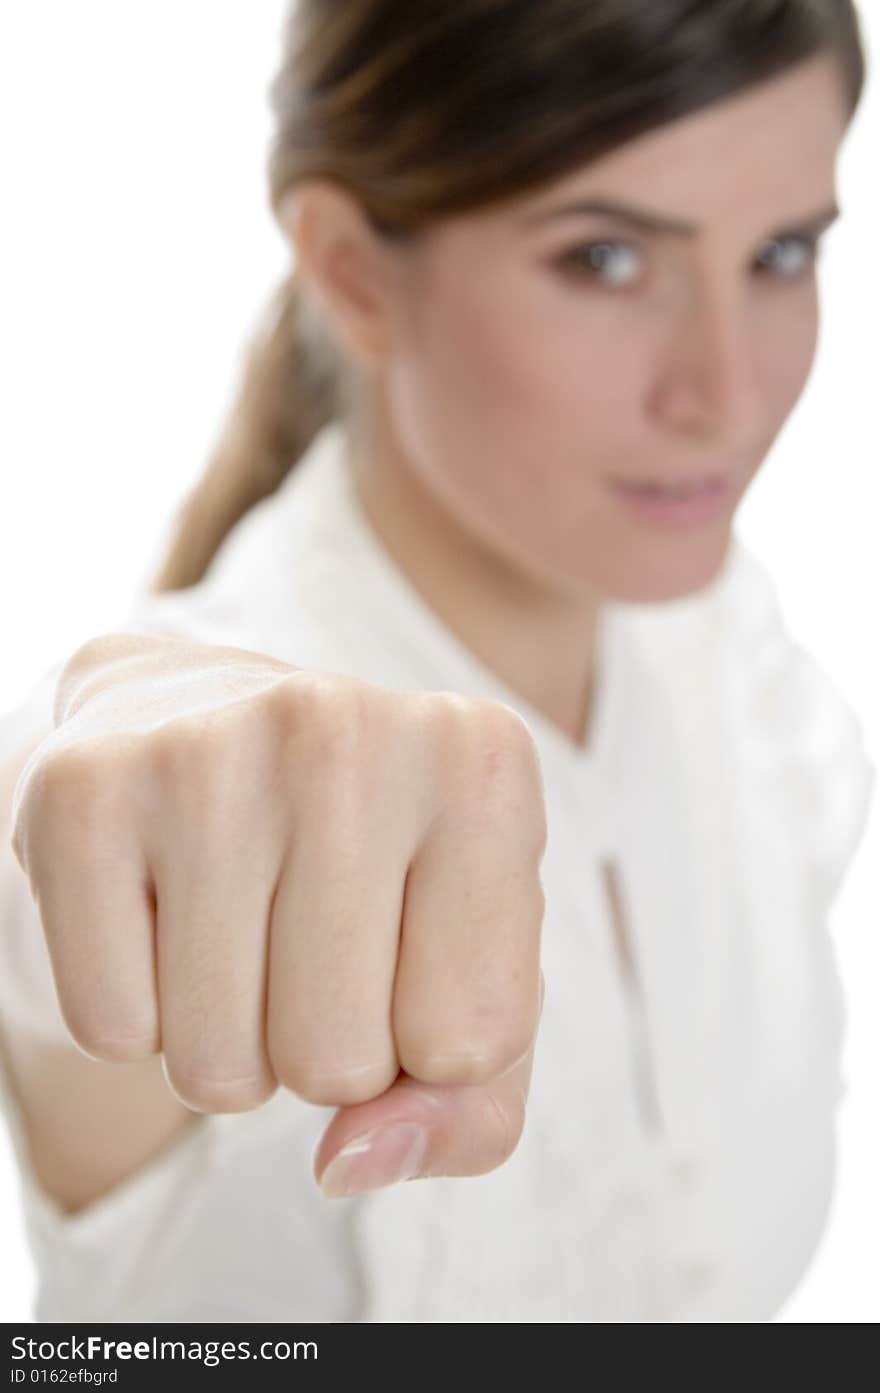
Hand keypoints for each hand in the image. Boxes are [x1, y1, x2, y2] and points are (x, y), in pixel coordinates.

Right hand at [10, 638, 546, 1196]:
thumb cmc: (368, 868)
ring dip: (228, 1044)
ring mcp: (206, 751)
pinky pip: (111, 1030)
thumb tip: (347, 1163)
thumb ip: (470, 1105)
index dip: (428, 1044)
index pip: (471, 1045)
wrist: (200, 727)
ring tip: (235, 927)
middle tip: (302, 942)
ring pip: (216, 1068)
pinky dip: (135, 1014)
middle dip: (319, 1052)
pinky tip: (160, 911)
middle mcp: (348, 733)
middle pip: (337, 1064)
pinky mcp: (81, 790)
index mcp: (482, 764)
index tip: (404, 947)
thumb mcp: (470, 967)